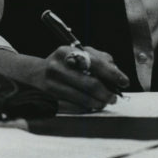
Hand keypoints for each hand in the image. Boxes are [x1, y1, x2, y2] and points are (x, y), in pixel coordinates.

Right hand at [0, 46, 129, 112]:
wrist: (32, 75)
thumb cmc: (65, 64)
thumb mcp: (79, 54)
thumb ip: (100, 59)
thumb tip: (116, 72)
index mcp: (67, 51)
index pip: (95, 63)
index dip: (112, 74)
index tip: (124, 81)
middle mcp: (57, 66)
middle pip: (89, 82)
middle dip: (106, 92)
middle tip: (114, 97)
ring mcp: (51, 83)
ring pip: (81, 96)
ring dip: (97, 101)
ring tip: (105, 102)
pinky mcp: (49, 97)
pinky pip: (72, 104)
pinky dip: (86, 106)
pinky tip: (92, 105)